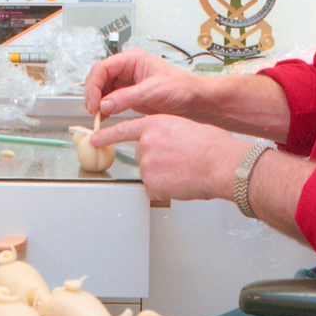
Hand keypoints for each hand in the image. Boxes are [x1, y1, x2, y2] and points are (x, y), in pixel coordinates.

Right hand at [84, 48, 202, 119]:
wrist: (194, 99)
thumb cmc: (180, 88)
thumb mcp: (153, 91)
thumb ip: (127, 97)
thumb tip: (104, 104)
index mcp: (131, 59)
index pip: (102, 68)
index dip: (93, 86)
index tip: (93, 104)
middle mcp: (126, 68)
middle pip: (98, 77)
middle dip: (93, 94)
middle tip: (93, 111)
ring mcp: (127, 81)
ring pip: (102, 89)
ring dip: (97, 102)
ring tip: (98, 116)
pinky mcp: (129, 94)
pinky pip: (110, 98)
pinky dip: (104, 107)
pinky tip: (104, 117)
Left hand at [92, 114, 248, 201]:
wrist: (221, 164)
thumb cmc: (212, 146)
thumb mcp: (185, 127)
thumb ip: (167, 133)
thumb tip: (165, 142)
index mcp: (155, 124)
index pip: (123, 130)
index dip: (107, 135)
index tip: (94, 139)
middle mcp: (146, 143)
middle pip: (142, 156)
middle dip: (157, 161)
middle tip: (178, 162)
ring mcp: (147, 164)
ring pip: (150, 174)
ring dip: (163, 176)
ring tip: (184, 172)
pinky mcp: (151, 183)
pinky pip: (154, 190)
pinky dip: (166, 190)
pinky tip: (181, 183)